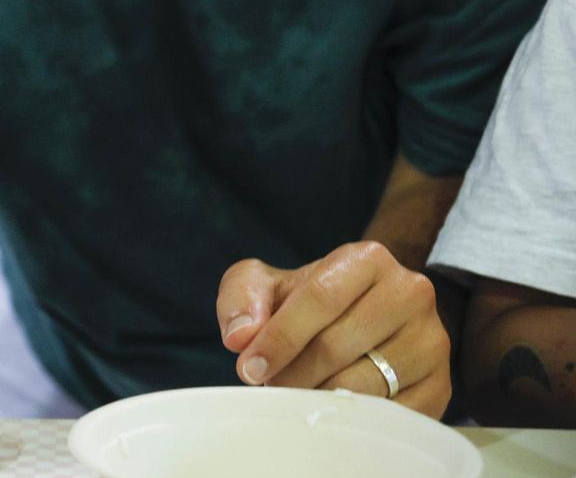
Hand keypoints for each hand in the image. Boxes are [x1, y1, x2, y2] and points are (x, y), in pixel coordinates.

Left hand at [216, 241, 451, 417]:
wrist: (359, 321)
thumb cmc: (306, 303)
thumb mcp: (265, 286)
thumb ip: (241, 297)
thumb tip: (241, 336)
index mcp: (368, 259)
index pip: (319, 298)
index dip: (279, 337)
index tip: (249, 367)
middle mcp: (411, 292)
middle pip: (337, 345)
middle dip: (292, 373)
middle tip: (271, 385)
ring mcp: (432, 341)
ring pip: (364, 384)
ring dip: (318, 397)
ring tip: (297, 395)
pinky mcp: (441, 386)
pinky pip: (390, 415)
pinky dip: (353, 421)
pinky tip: (332, 413)